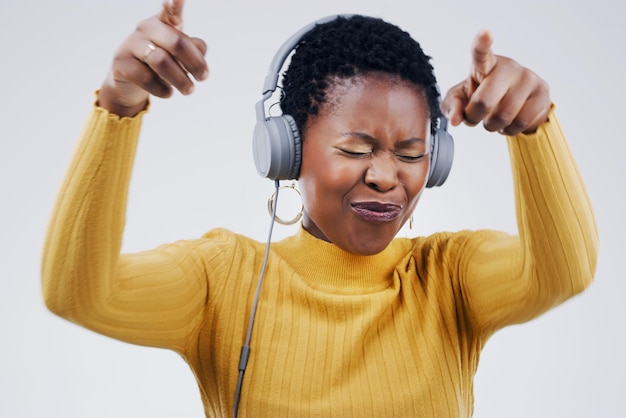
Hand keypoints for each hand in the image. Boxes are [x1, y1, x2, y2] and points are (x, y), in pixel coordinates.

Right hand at [98, 0, 208, 116]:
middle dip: (195, 63)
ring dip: (180, 79)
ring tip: (188, 90)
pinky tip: (167, 93)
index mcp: (163, 23)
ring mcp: (131, 44)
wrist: (130, 85)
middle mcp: (146, 29)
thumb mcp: (180, 57)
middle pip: (177, 42)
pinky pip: (146, 77)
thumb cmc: (161, 66)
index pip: (171, 11)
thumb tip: (199, 49)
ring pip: (161, 61)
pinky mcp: (121, 63)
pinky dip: (162, 89)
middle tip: (203, 78)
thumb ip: (194, 50)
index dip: (175, 4)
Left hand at [442, 30, 550, 135]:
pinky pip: (521, 123)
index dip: (482, 44)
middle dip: (475, 117)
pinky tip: (510, 120)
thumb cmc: (483, 95)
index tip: (485, 34)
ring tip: (494, 117)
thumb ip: (452, 107)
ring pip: (504, 116)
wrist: (515, 103)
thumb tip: (456, 120)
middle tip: (476, 116)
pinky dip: (509, 129)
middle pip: (484, 102)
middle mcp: (508, 66)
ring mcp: (528, 78)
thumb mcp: (461, 100)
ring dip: (493, 125)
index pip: (481, 53)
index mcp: (485, 64)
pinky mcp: (543, 92)